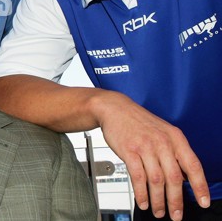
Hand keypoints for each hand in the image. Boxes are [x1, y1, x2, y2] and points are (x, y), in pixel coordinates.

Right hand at [98, 95, 209, 219]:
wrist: (115, 108)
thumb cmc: (139, 122)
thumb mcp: (164, 132)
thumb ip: (174, 153)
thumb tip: (184, 178)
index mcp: (175, 138)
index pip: (193, 165)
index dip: (200, 186)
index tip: (202, 202)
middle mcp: (162, 142)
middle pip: (174, 178)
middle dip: (176, 201)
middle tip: (175, 215)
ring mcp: (145, 146)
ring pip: (156, 180)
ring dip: (158, 200)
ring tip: (159, 211)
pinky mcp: (129, 151)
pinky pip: (137, 176)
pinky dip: (141, 192)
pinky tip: (142, 201)